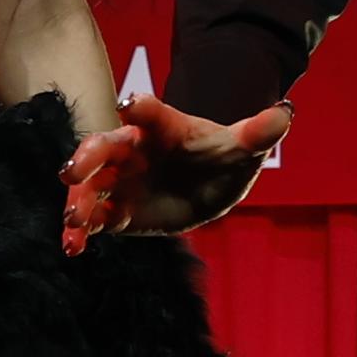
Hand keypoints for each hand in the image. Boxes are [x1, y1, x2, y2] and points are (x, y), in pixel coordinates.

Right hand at [72, 90, 292, 242]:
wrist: (207, 185)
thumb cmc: (220, 156)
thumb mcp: (241, 148)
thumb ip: (256, 134)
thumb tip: (284, 113)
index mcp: (161, 127)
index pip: (148, 112)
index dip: (140, 107)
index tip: (129, 107)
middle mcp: (133, 150)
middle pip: (103, 146)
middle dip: (86, 158)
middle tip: (72, 174)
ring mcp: (121, 180)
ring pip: (92, 185)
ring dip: (78, 201)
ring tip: (74, 223)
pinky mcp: (117, 210)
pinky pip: (94, 218)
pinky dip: (81, 233)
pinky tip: (73, 250)